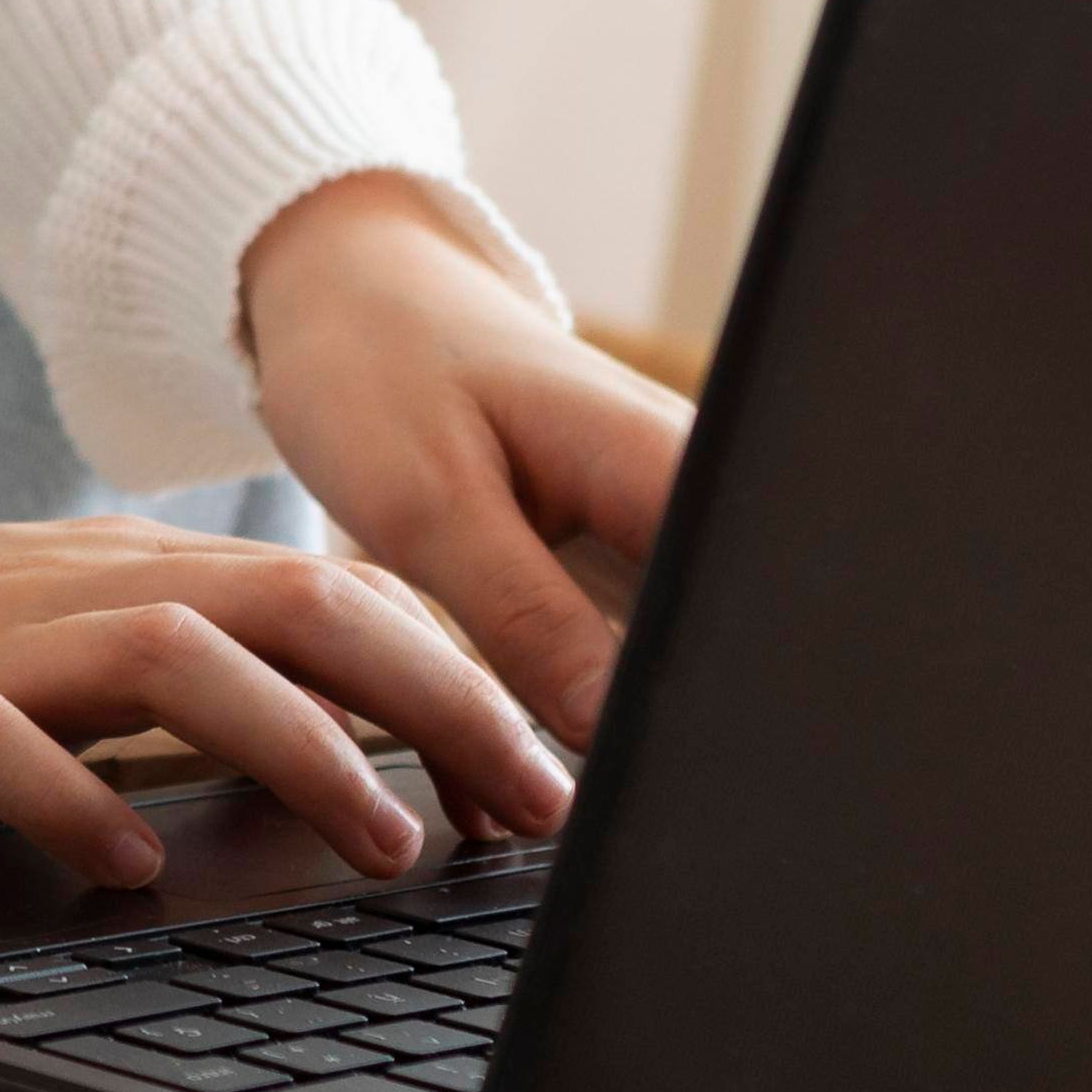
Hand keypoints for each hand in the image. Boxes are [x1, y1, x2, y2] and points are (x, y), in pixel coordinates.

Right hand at [0, 504, 576, 890]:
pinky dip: (72, 800)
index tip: (561, 780)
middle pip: (296, 602)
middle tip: (534, 809)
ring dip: (301, 748)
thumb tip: (381, 772)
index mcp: (140, 578)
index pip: (341, 593)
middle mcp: (85, 594)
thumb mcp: (74, 663)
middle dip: (440, 702)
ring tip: (385, 846)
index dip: (470, 679)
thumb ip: (202, 694)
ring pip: (177, 655)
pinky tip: (126, 866)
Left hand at [233, 169, 691, 750]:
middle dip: (672, 728)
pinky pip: (633, 641)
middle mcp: (691, 491)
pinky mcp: (624, 550)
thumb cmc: (379, 369)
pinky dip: (587, 694)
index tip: (645, 777)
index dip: (708, 702)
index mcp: (668, 462)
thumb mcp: (428, 504)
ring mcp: (664, 523)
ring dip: (626, 721)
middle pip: (728, 638)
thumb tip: (609, 725)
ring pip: (682, 652)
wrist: (351, 299)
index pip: (740, 606)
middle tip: (585, 793)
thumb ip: (524, 617)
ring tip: (547, 778)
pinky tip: (534, 747)